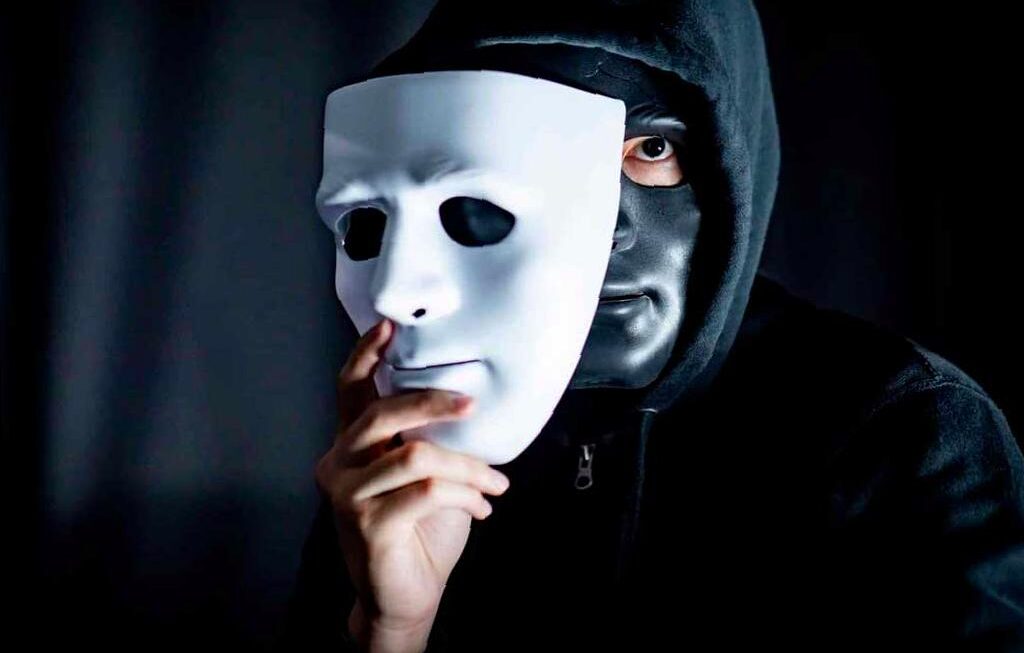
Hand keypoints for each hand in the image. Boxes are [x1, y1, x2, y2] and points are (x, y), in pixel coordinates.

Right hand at [314, 317, 510, 651]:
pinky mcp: (366, 525)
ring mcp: (347, 495)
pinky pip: (426, 492)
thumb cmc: (421, 531)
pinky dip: (464, 494)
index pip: (349, 390)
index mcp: (352, 446)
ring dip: (467, 467)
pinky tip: (482, 507)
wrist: (408, 595)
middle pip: (380, 414)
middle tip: (471, 406)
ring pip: (415, 455)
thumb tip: (467, 402)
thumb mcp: (426, 474)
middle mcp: (339, 464)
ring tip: (494, 483)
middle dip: (432, 403)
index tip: (389, 326)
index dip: (364, 354)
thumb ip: (428, 439)